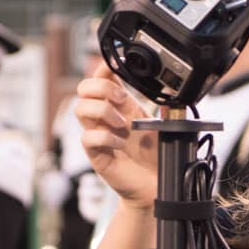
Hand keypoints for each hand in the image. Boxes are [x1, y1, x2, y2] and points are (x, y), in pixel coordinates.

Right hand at [75, 76, 157, 207]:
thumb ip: (165, 106)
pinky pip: (88, 138)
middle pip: (84, 88)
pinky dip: (104, 137)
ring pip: (80, 109)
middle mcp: (106, 118)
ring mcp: (99, 135)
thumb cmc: (155, 156)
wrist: (155, 185)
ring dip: (102, 110)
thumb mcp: (163, 126)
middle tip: (122, 99)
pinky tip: (120, 143)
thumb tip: (168, 86)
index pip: (103, 78)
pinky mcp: (97, 155)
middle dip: (101, 87)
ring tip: (123, 124)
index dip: (105, 67)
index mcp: (121, 106)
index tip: (117, 63)